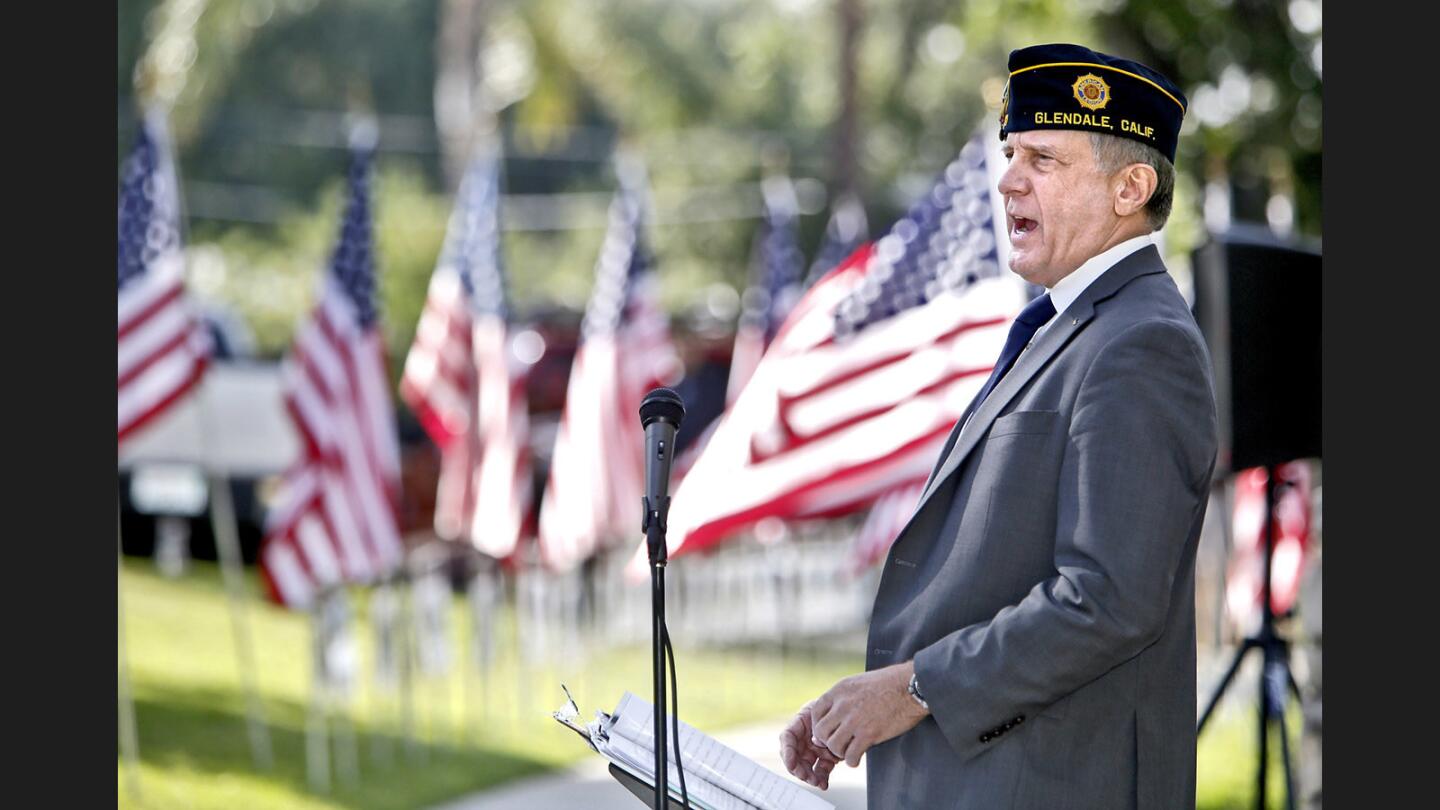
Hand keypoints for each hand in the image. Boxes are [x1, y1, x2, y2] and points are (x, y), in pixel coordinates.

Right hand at [779, 700, 841, 788]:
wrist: (852, 711)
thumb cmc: (836, 705)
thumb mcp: (825, 710)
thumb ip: (819, 726)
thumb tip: (815, 742)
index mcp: (799, 724)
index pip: (787, 738)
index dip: (787, 753)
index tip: (791, 764)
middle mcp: (804, 739)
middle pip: (794, 757)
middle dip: (799, 770)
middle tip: (806, 777)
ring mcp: (813, 749)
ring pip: (806, 767)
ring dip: (809, 777)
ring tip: (817, 782)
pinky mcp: (825, 758)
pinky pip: (820, 771)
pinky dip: (821, 779)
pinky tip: (823, 784)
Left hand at [810, 662, 927, 767]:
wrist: (910, 687)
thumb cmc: (889, 683)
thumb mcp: (859, 682)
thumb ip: (844, 696)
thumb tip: (835, 713)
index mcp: (839, 690)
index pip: (815, 712)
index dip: (818, 725)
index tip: (826, 732)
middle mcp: (843, 705)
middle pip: (821, 731)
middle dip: (827, 741)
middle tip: (837, 744)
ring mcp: (854, 720)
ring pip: (833, 745)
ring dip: (840, 752)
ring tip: (849, 751)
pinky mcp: (869, 734)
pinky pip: (851, 755)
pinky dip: (852, 760)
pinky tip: (857, 758)